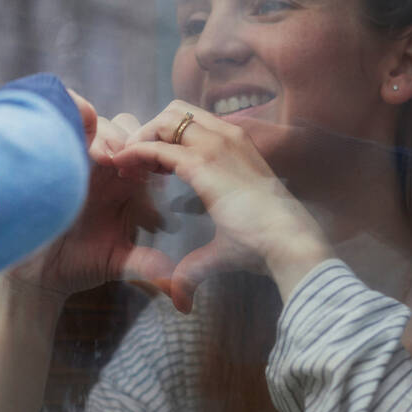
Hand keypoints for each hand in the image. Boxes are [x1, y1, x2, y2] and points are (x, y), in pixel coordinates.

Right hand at [3, 102, 174, 302]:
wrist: (37, 271)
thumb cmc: (79, 264)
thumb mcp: (115, 263)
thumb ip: (142, 263)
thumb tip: (169, 273)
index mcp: (131, 185)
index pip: (152, 153)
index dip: (155, 158)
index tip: (151, 179)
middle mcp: (108, 165)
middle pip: (130, 130)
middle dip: (134, 141)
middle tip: (127, 167)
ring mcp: (78, 156)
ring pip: (102, 123)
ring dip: (107, 136)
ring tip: (104, 159)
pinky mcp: (53, 151)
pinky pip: (68, 119)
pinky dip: (76, 112)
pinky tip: (81, 127)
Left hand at [112, 100, 332, 310]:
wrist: (288, 242)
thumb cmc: (266, 244)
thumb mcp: (224, 245)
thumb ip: (196, 264)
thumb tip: (181, 299)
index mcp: (237, 146)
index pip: (194, 122)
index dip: (166, 138)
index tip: (150, 167)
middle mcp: (227, 137)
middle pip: (175, 111)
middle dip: (151, 131)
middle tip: (136, 162)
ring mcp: (216, 145)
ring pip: (165, 118)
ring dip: (142, 137)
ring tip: (127, 165)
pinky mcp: (202, 162)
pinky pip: (156, 145)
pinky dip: (134, 153)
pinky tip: (123, 169)